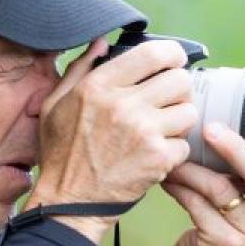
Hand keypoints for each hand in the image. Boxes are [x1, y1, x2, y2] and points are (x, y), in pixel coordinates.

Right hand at [27, 38, 197, 242]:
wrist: (69, 202)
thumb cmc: (62, 154)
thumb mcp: (56, 104)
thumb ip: (80, 69)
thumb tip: (101, 42)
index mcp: (99, 85)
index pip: (154, 53)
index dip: (172, 54)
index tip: (173, 61)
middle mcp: (124, 104)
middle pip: (180, 80)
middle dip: (179, 89)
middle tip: (168, 101)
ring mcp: (144, 132)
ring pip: (189, 112)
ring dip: (179, 121)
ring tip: (162, 130)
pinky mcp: (158, 159)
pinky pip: (185, 145)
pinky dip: (174, 152)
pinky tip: (156, 156)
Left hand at [160, 122, 244, 245]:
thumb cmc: (232, 226)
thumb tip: (230, 113)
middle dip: (236, 150)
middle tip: (211, 129)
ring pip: (220, 189)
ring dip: (193, 167)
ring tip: (177, 152)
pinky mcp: (220, 244)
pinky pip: (196, 204)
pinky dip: (180, 185)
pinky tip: (170, 176)